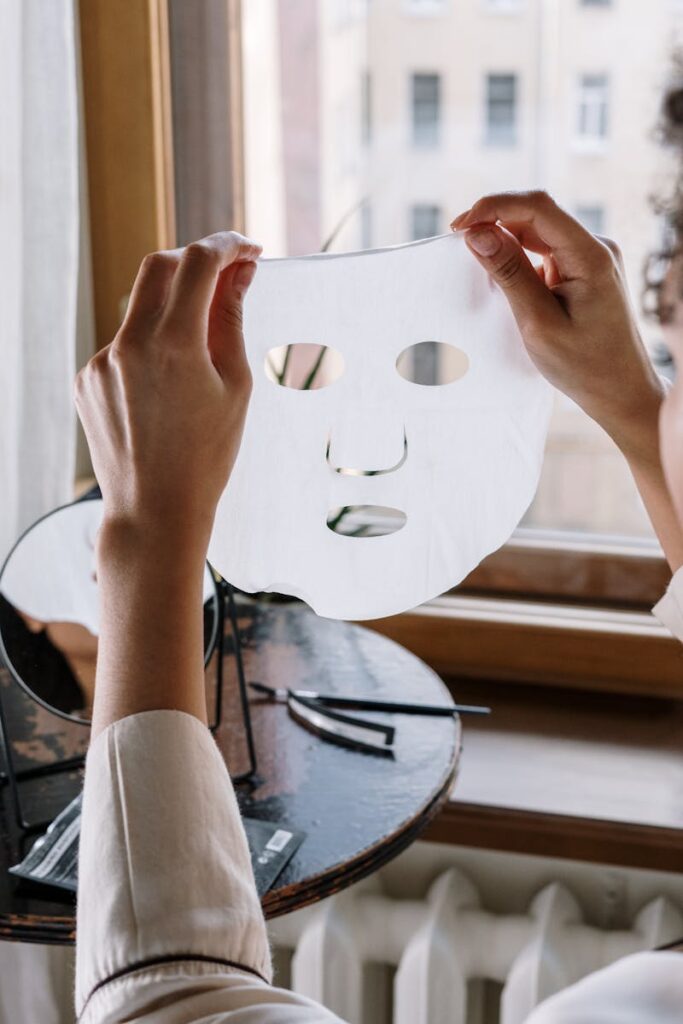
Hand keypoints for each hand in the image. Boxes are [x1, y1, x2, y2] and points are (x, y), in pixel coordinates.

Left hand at [75, 231, 261, 554]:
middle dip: (196, 261)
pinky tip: (168, 387)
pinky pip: (122, 342)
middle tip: (228, 278)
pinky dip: (149, 344)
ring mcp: (101, 361)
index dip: (228, 246)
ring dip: (173, 307)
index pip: (198, 262)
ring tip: (200, 351)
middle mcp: (129, 344)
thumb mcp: (235, 386)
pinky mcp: (87, 378)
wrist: (155, 510)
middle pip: (160, 265)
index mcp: (174, 344)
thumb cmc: (207, 456)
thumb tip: (240, 273)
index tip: (249, 251)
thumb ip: (231, 320)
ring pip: (140, 306)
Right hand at [451, 190, 663, 460]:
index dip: (494, 207)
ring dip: (505, 240)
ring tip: (476, 261)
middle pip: (537, 215)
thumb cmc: (584, 366)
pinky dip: (519, 258)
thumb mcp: (538, 322)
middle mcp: (595, 248)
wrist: (620, 391)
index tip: (459, 226)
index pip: (538, 208)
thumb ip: (509, 274)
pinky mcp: (583, 271)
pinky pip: (545, 251)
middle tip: (458, 240)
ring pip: (538, 232)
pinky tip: (501, 277)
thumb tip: (477, 234)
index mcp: (591, 256)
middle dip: (495, 221)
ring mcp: (590, 258)